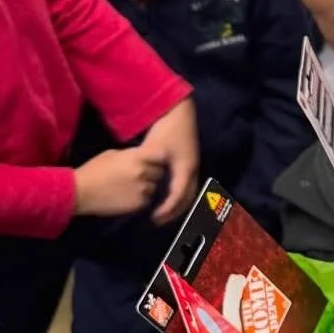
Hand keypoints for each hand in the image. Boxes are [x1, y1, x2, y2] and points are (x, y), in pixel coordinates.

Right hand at [73, 145, 165, 218]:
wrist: (80, 192)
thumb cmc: (92, 171)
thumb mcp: (111, 155)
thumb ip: (130, 155)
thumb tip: (140, 156)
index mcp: (136, 157)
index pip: (160, 155)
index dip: (158, 159)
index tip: (154, 162)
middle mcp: (143, 172)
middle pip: (159, 172)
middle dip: (152, 174)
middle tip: (139, 177)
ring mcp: (142, 188)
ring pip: (154, 187)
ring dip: (146, 188)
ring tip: (130, 189)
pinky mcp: (139, 203)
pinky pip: (146, 200)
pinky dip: (140, 199)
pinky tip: (126, 198)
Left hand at [139, 95, 199, 222]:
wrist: (180, 111)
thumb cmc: (167, 128)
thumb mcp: (154, 147)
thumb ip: (148, 165)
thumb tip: (141, 183)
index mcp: (185, 168)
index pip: (178, 196)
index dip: (166, 209)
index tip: (154, 218)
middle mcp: (192, 170)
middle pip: (187, 199)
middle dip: (174, 212)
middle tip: (157, 220)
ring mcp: (192, 166)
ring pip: (188, 192)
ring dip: (177, 204)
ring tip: (162, 212)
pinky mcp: (189, 162)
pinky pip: (186, 185)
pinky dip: (178, 195)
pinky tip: (166, 196)